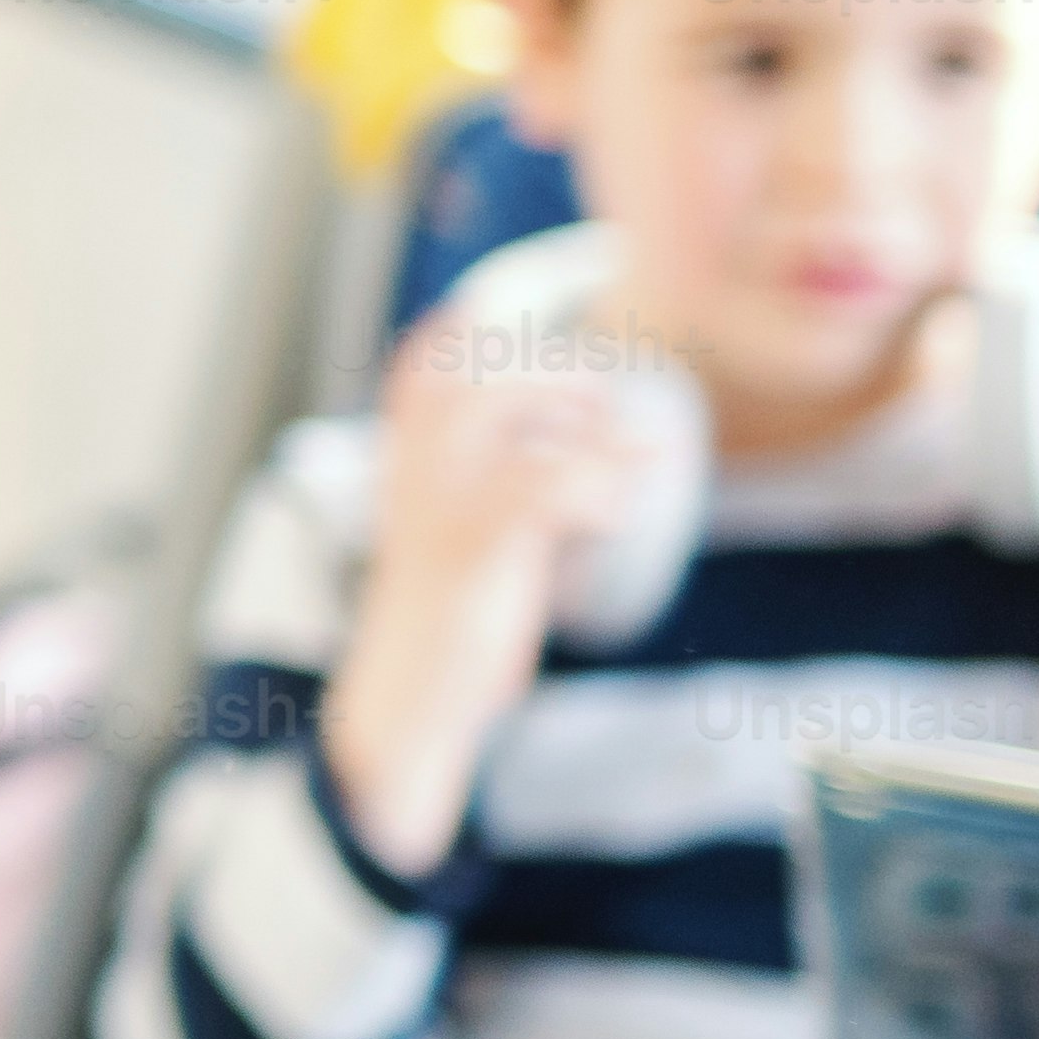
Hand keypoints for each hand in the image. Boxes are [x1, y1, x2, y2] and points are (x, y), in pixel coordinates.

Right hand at [327, 305, 682, 870]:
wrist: (408, 705)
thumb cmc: (454, 620)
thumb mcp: (476, 539)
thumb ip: (516, 484)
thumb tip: (602, 443)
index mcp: (408, 466)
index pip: (422, 365)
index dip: (472, 333)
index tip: (536, 342)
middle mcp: (414, 475)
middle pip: (473, 373)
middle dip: (551, 373)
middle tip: (605, 404)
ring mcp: (438, 510)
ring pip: (498, 414)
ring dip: (580, 422)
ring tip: (630, 455)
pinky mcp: (468, 554)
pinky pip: (534, 486)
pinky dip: (592, 488)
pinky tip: (615, 514)